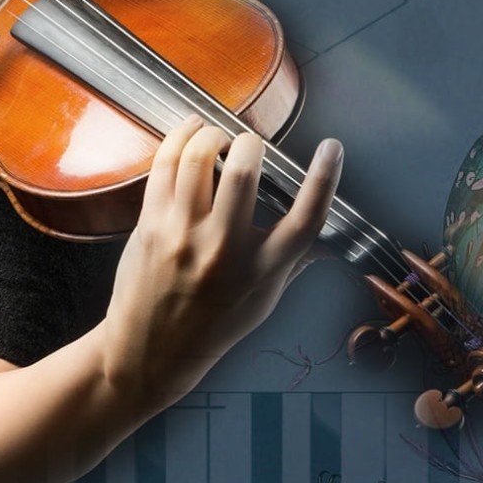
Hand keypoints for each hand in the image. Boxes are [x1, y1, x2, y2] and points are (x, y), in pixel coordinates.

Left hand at [96, 116, 341, 412]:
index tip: (331, 149)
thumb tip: (324, 236)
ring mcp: (183, 235)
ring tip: (216, 133)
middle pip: (244, 173)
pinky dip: (178, 139)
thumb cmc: (211, 325)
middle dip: (249, 142)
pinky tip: (188, 131)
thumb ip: (291, 262)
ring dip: (210, 134)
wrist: (152, 350)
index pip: (306, 218)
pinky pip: (164, 167)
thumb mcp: (265, 299)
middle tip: (250, 142)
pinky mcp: (151, 225)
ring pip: (197, 159)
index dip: (324, 179)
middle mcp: (225, 249)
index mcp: (263, 270)